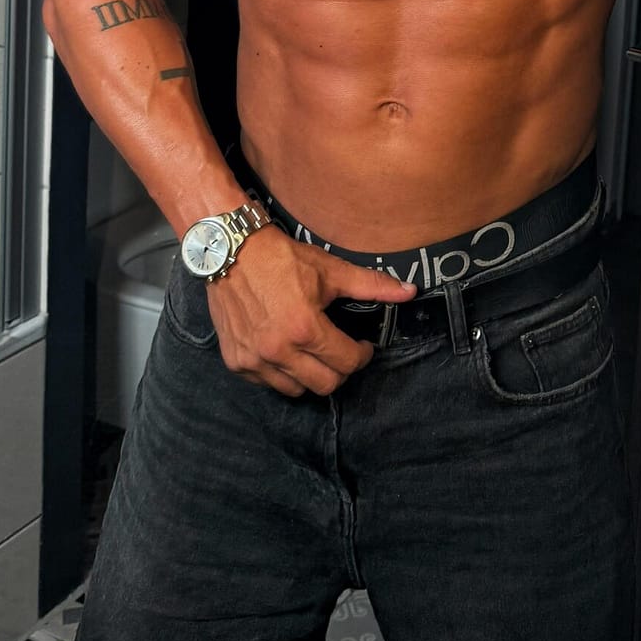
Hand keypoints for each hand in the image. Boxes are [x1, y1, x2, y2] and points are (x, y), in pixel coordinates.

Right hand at [206, 229, 415, 396]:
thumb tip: (410, 291)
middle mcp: (278, 350)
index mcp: (305, 328)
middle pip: (324, 385)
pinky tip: (286, 352)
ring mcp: (253, 359)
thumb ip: (372, 285)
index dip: (361, 355)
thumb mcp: (330, 269)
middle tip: (340, 351)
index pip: (346, 363)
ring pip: (295, 390)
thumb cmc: (281, 258)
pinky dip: (280, 374)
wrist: (229, 251)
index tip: (362, 346)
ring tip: (313, 352)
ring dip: (309, 376)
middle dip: (339, 370)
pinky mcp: (235, 361)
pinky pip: (267, 383)